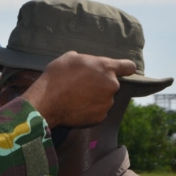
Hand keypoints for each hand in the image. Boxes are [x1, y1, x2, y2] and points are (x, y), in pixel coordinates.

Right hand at [22, 51, 136, 127]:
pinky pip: (98, 111)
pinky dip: (90, 109)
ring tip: (76, 97)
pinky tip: (76, 106)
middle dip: (101, 84)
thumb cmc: (57, 77)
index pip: (128, 66)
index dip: (126, 68)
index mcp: (106, 68)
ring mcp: (107, 103)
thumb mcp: (69, 58)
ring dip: (95, 97)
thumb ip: (85, 60)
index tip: (123, 71)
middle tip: (82, 85)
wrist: (46, 102)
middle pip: (112, 84)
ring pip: (104, 98)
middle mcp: (111, 85)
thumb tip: (86, 64)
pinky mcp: (100, 117)